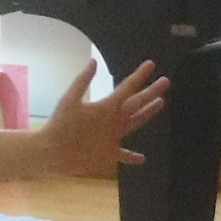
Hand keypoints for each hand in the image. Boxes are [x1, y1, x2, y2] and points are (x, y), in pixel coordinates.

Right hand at [37, 59, 168, 172]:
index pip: (128, 87)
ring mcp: (115, 138)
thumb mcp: (68, 99)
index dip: (140, 75)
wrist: (54, 153)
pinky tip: (142, 159)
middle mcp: (116, 121)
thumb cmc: (59, 125)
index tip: (151, 64)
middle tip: (166, 82)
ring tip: (161, 103)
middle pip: (139, 104)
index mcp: (107, 107)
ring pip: (136, 123)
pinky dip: (132, 157)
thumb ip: (83, 80)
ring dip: (149, 113)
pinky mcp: (110, 154)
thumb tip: (93, 61)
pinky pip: (123, 155)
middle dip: (153, 91)